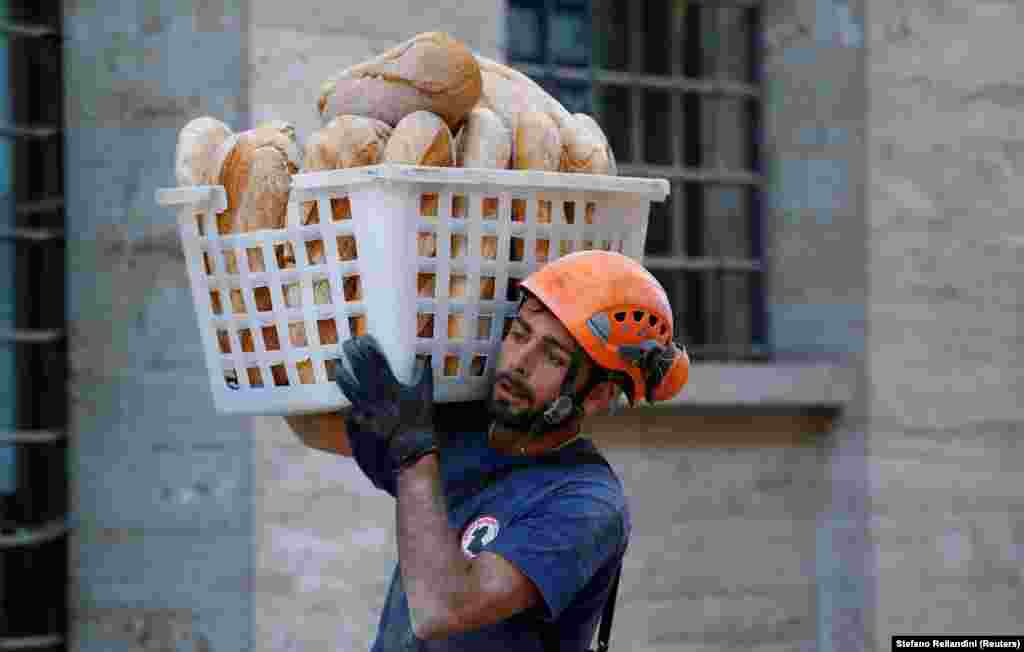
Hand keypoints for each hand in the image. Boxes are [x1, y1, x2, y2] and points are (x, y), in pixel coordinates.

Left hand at [334, 335, 436, 470]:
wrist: (409, 461)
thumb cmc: (421, 430)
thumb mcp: (426, 401)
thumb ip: (425, 379)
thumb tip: (426, 359)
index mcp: (391, 389)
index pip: (376, 362)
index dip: (368, 348)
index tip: (362, 337)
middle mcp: (373, 398)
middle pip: (358, 371)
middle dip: (352, 355)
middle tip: (347, 343)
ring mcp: (362, 413)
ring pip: (348, 390)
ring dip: (343, 376)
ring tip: (339, 367)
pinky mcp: (355, 428)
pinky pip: (349, 413)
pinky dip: (350, 406)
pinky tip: (349, 403)